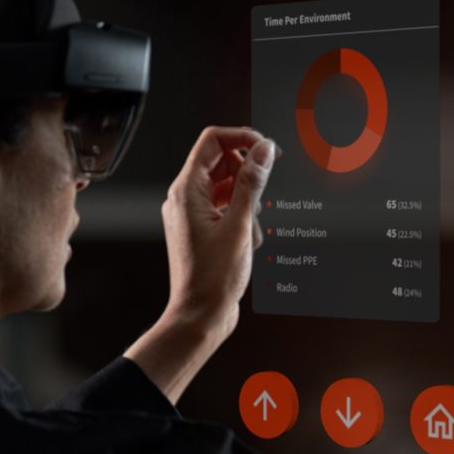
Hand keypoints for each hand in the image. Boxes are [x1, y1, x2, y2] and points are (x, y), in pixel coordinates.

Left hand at [160, 126, 275, 341]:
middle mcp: (185, 199)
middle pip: (221, 162)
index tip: (268, 148)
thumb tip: (263, 149)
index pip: (212, 140)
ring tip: (251, 230)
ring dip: (248, 203)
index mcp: (186, 191)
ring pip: (227, 187)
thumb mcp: (240, 225)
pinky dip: (242, 220)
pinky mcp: (202, 230)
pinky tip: (248, 242)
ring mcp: (192, 215)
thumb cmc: (212, 279)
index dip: (243, 137)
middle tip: (264, 194)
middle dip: (248, 177)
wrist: (200, 316)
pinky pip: (226, 209)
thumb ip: (252, 182)